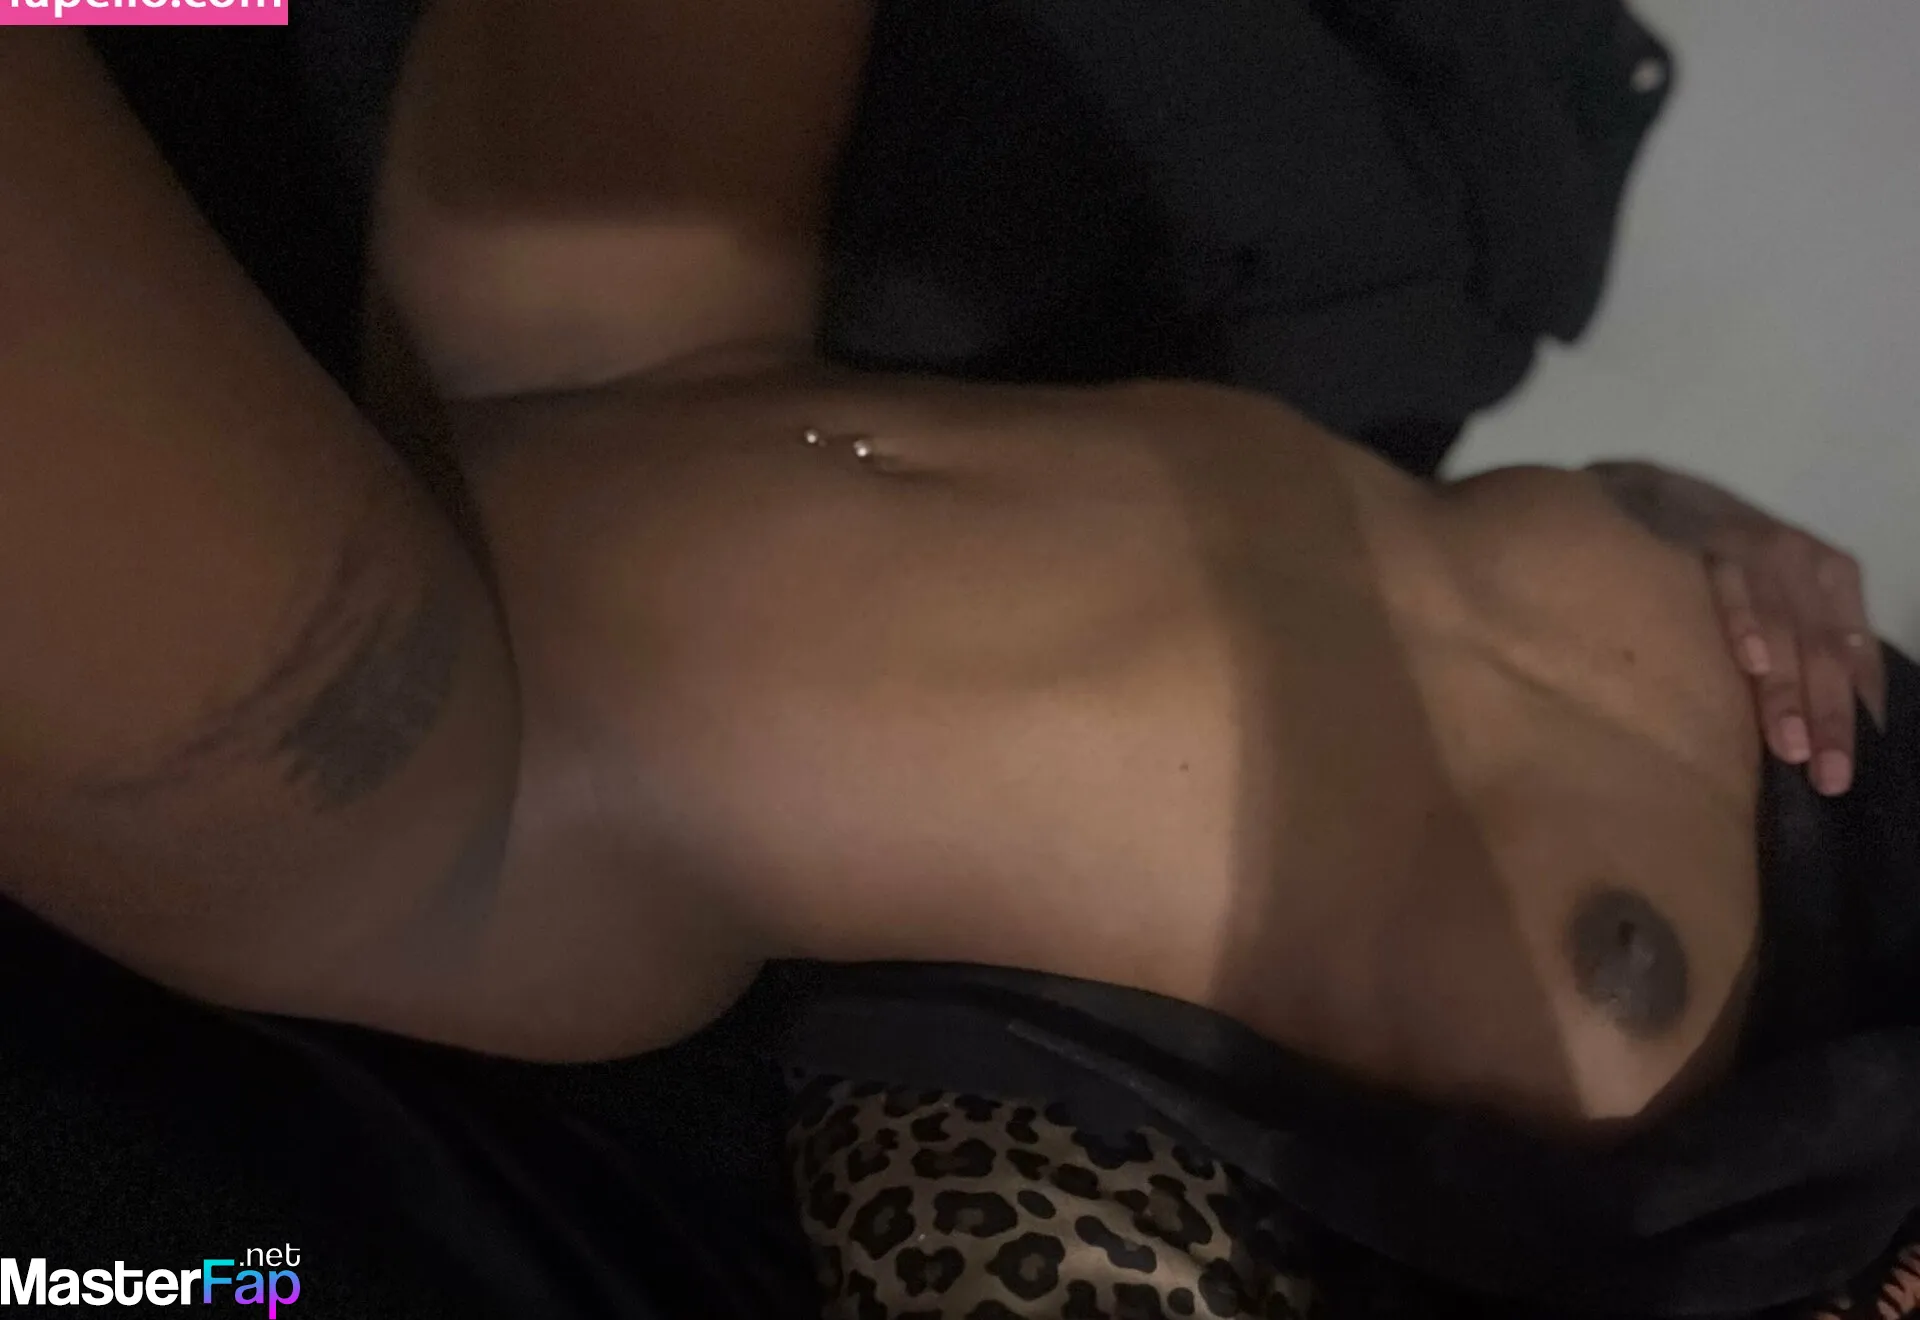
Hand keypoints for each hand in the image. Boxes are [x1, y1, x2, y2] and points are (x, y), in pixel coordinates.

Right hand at [1590, 462, 1886, 794]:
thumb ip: (1801, 647)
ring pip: (1786, 628)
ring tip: (1789, 745)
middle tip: (1823, 776)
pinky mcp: (1712, 538)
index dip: (1854, 717)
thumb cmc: (1715, 558)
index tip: (1841, 777)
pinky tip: (1750, 659)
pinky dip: (1745, 621)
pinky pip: (1733, 585)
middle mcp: (1808, 561)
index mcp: (1834, 578)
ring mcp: (1760, 547)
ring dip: (1786, 689)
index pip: (1856, 658)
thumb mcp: (1773, 597)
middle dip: (1828, 717)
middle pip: (1826, 651)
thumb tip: (1824, 726)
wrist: (1649, 489)